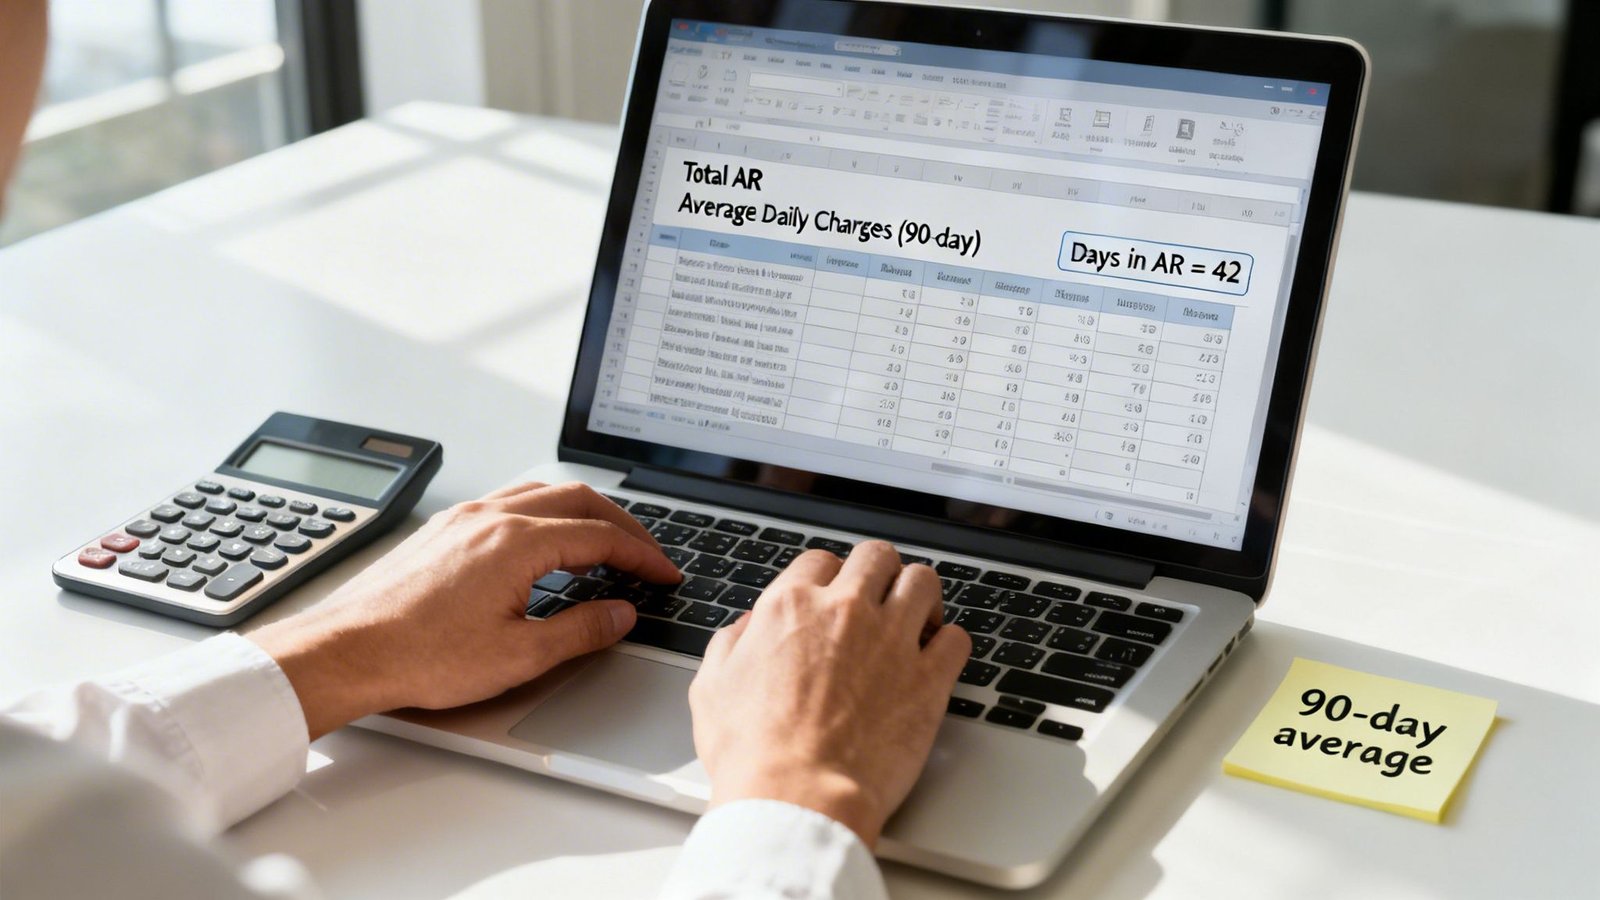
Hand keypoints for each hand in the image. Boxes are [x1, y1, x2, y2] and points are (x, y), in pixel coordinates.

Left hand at [248, 482, 677, 738]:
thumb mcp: (518, 655)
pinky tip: (545, 541)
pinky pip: (509, 501)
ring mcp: (462, 518)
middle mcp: (490, 517)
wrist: (346, 651)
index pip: (601, 536)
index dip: (643, 555)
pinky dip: (545, 513)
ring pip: (541, 493)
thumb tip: (619, 614)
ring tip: (605, 541)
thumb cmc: (417, 655)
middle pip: (578, 499)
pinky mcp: (442, 530)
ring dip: (583, 511)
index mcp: (516, 542)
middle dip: (622, 524)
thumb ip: (580, 631)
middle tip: (647, 554)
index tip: (664, 574)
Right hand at [687, 541, 969, 846]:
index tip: (834, 595)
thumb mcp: (712, 687)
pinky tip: (937, 657)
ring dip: (921, 596)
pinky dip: (949, 643)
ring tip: (916, 619)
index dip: (828, 577)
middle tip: (879, 598)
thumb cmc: (753, 753)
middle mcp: (846, 611)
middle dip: (879, 572)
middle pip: (878, 556)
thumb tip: (748, 627)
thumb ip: (730, 644)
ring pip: (923, 581)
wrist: (797, 796)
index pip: (821, 560)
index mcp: (792, 607)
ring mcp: (892, 641)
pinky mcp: (928, 679)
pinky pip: (956, 638)